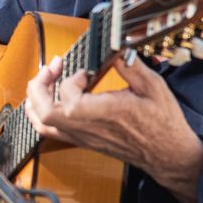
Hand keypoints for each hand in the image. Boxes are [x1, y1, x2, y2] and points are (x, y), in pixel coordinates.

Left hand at [23, 56, 202, 202]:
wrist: (167, 154)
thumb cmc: (162, 124)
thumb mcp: (152, 86)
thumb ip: (130, 65)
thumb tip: (116, 48)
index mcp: (101, 113)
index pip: (68, 94)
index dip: (72, 77)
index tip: (88, 71)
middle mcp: (85, 128)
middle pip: (43, 111)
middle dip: (41, 84)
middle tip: (52, 67)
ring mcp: (81, 137)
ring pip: (41, 124)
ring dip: (35, 99)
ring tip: (43, 81)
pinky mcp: (82, 141)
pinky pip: (49, 132)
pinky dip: (40, 115)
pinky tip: (45, 101)